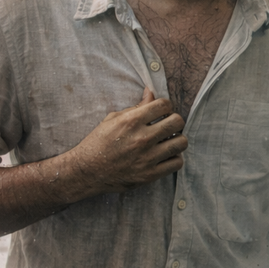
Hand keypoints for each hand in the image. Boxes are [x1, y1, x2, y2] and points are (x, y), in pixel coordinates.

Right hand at [63, 89, 186, 194]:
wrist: (87, 171)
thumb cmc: (98, 143)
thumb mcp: (112, 119)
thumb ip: (136, 107)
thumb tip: (151, 93)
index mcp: (131, 122)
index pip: (164, 105)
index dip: (166, 106)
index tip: (163, 111)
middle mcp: (142, 138)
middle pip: (177, 122)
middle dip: (174, 121)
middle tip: (167, 125)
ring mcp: (147, 158)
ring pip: (181, 142)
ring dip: (177, 139)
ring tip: (168, 141)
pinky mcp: (150, 175)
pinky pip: (177, 163)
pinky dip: (174, 158)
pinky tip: (166, 155)